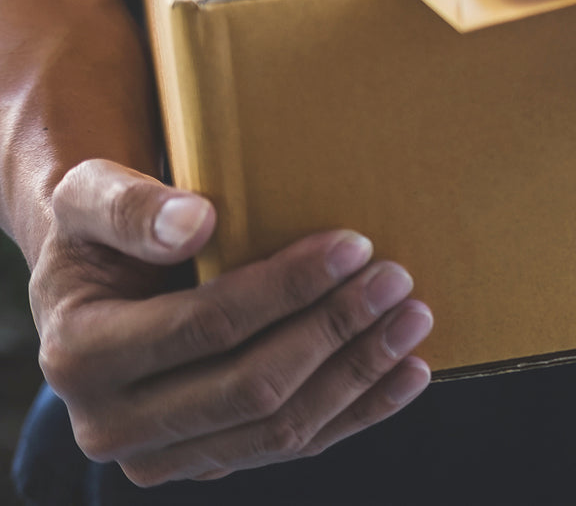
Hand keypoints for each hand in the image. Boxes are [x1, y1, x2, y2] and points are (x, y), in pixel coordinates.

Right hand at [28, 159, 432, 485]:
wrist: (98, 282)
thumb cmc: (104, 229)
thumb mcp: (90, 196)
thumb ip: (130, 206)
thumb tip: (195, 223)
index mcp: (79, 357)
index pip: (206, 326)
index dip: (286, 289)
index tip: (354, 246)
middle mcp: (112, 424)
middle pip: (251, 387)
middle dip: (333, 331)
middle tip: (397, 279)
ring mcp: (163, 455)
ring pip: (280, 428)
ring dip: (358, 374)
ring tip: (413, 319)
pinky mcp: (209, 462)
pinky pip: (293, 446)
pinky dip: (359, 410)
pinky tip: (408, 372)